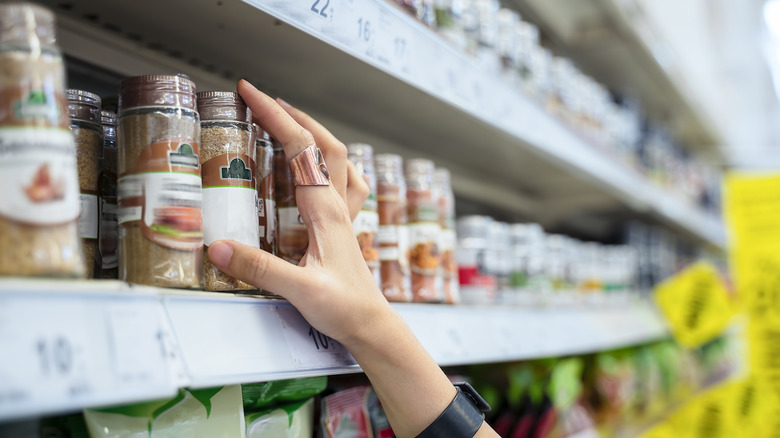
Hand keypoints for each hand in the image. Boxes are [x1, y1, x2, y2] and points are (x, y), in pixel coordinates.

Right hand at [208, 80, 390, 344]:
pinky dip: (332, 163)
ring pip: (337, 158)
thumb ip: (258, 268)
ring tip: (289, 119)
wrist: (370, 326)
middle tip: (261, 98)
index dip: (274, 116)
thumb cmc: (343, 308)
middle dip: (291, 114)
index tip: (250, 93)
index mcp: (325, 210)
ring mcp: (343, 215)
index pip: (300, 149)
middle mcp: (337, 206)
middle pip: (322, 143)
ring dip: (314, 132)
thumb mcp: (298, 290)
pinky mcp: (343, 227)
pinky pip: (345, 183)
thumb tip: (217, 245)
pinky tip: (324, 166)